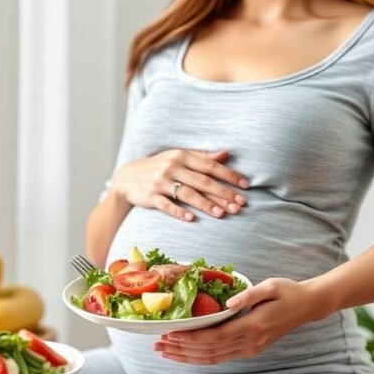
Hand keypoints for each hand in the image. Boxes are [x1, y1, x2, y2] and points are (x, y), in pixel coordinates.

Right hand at [112, 149, 249, 221]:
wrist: (127, 177)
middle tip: (240, 204)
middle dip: (223, 193)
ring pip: (187, 194)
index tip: (246, 186)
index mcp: (182, 156)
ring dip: (206, 204)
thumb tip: (226, 154)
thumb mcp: (179, 157)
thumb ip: (202, 157)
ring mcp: (160, 182)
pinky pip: (166, 205)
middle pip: (203, 181)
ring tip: (222, 214)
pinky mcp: (150, 196)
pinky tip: (191, 219)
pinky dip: (178, 211)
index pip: (210, 166)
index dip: (229, 175)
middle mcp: (172, 167)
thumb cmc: (160, 166)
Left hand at [152, 278, 335, 364]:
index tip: (168, 334)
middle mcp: (251, 342)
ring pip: (213, 359)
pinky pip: (221, 357)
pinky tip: (186, 354)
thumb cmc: (289, 292)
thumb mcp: (271, 286)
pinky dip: (201, 358)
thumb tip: (227, 303)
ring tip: (165, 352)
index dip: (189, 338)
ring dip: (187, 357)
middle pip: (209, 351)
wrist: (308, 306)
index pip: (214, 337)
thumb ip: (249, 295)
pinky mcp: (252, 349)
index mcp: (253, 326)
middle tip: (157, 345)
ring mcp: (252, 348)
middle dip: (181, 349)